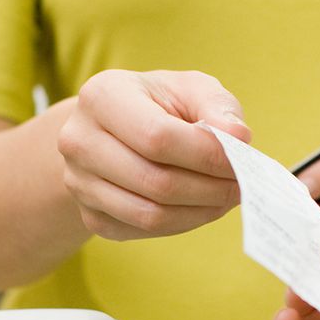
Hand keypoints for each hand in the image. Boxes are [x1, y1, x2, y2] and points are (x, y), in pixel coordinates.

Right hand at [59, 70, 248, 240]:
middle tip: (242, 185)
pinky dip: (182, 223)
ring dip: (200, 211)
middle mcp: (78, 140)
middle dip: (210, 188)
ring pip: (150, 214)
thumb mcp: (190, 88)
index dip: (206, 154)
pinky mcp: (90, 215)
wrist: (115, 130)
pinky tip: (200, 205)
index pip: (158, 137)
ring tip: (226, 196)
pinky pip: (143, 230)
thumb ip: (218, 107)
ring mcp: (78, 183)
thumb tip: (238, 139)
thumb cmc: (160, 104)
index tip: (241, 160)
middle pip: (155, 181)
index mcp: (101, 97)